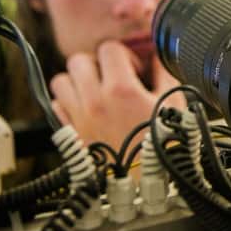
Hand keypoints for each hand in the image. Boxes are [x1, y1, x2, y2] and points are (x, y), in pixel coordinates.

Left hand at [50, 40, 184, 152]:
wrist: (147, 181)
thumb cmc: (162, 146)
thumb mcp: (174, 104)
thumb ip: (164, 74)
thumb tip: (157, 58)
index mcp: (120, 90)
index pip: (109, 49)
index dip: (123, 54)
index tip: (133, 68)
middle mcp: (94, 101)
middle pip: (78, 60)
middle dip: (97, 63)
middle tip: (111, 75)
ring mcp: (79, 117)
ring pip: (60, 81)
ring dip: (77, 80)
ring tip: (94, 89)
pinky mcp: (71, 133)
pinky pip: (56, 106)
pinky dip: (67, 102)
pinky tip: (86, 107)